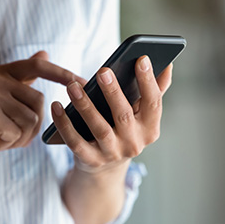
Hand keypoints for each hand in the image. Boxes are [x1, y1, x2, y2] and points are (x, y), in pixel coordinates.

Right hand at [0, 51, 84, 163]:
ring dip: (21, 135)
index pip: (38, 66)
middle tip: (11, 132)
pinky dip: (10, 143)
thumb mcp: (2, 98)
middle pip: (39, 101)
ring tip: (0, 135)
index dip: (62, 73)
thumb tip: (45, 53)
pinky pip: (19, 132)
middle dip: (32, 123)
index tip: (84, 81)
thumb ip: (23, 78)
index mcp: (0, 72)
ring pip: (32, 119)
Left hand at [51, 55, 172, 173]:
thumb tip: (168, 65)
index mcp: (150, 128)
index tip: (142, 58)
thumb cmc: (126, 129)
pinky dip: (65, 124)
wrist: (107, 165)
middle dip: (114, 93)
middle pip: (124, 115)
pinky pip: (76, 142)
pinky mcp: (91, 160)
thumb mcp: (142, 115)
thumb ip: (155, 91)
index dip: (149, 82)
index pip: (153, 103)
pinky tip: (56, 106)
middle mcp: (134, 143)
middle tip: (103, 71)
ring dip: (85, 106)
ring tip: (72, 86)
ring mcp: (112, 154)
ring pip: (99, 128)